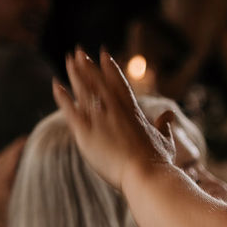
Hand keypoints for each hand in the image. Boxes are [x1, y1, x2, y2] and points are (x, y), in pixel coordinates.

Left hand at [54, 49, 174, 189]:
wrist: (145, 174)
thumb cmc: (157, 162)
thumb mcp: (165, 140)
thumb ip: (165, 125)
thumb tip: (169, 114)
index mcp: (133, 111)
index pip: (119, 83)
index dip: (110, 68)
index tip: (103, 54)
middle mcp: (115, 110)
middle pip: (99, 81)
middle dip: (88, 65)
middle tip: (79, 51)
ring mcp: (100, 119)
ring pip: (85, 90)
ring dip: (76, 73)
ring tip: (69, 59)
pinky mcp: (86, 132)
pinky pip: (70, 110)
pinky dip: (63, 96)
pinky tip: (56, 85)